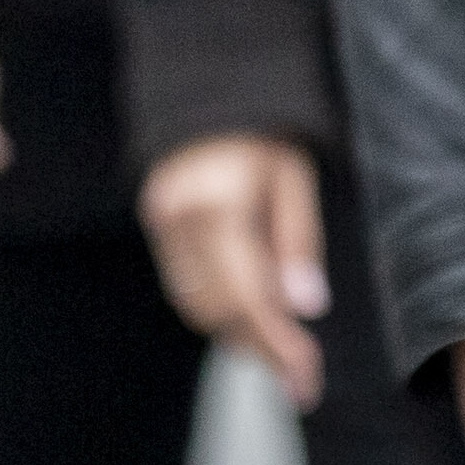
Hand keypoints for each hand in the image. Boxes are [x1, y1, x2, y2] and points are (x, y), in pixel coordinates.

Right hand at [142, 132, 329, 406]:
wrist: (208, 86)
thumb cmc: (262, 130)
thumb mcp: (294, 176)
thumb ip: (298, 241)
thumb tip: (306, 307)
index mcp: (217, 205)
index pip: (248, 298)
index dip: (278, 345)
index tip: (307, 377)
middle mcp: (178, 219)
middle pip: (220, 312)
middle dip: (263, 349)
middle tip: (303, 378)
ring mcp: (161, 224)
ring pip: (198, 307)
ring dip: (241, 335)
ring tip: (285, 352)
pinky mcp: (157, 226)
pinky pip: (187, 287)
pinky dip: (221, 310)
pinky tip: (255, 317)